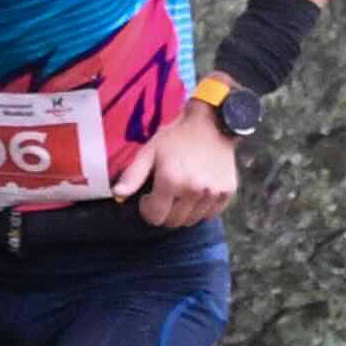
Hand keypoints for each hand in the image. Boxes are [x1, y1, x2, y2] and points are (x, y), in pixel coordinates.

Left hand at [127, 99, 242, 227]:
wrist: (212, 123)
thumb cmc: (176, 136)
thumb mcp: (149, 151)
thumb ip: (133, 175)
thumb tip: (118, 194)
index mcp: (171, 180)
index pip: (155, 217)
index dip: (148, 208)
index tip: (149, 196)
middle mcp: (194, 190)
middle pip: (174, 222)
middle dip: (164, 212)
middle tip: (165, 194)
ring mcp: (213, 192)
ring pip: (192, 220)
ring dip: (183, 211)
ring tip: (181, 191)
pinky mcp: (227, 192)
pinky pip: (210, 214)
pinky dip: (201, 209)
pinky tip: (197, 192)